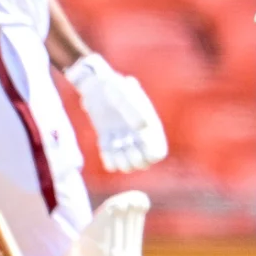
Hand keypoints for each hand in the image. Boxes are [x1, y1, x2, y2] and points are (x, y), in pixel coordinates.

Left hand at [67, 54, 167, 172]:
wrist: (97, 87)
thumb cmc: (114, 87)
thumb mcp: (126, 94)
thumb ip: (136, 110)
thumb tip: (141, 128)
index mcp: (151, 127)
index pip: (158, 154)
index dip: (150, 152)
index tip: (139, 139)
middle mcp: (139, 138)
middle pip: (143, 164)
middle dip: (134, 157)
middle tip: (125, 142)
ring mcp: (123, 143)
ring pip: (127, 168)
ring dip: (121, 159)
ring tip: (115, 143)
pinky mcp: (109, 146)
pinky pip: (111, 166)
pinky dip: (108, 159)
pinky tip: (106, 143)